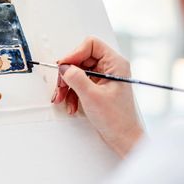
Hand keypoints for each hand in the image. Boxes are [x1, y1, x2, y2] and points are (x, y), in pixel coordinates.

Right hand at [52, 37, 143, 156]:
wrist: (123, 138)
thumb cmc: (117, 119)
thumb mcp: (92, 96)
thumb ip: (76, 78)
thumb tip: (64, 67)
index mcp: (115, 64)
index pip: (91, 45)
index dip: (75, 54)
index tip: (64, 67)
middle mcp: (110, 67)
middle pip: (80, 59)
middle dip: (67, 74)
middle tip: (61, 86)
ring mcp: (103, 77)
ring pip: (77, 72)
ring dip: (67, 85)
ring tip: (62, 98)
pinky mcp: (97, 87)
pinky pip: (78, 83)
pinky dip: (71, 93)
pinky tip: (70, 104)